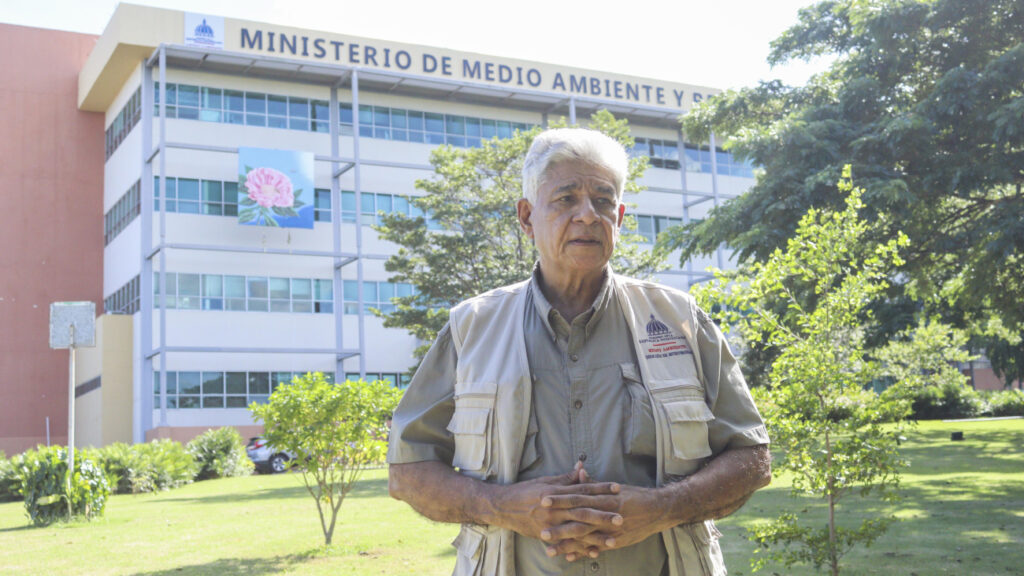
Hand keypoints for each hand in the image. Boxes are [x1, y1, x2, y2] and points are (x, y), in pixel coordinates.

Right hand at [489, 463, 621, 543]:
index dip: (600, 489)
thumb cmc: (525, 491)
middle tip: (621, 517)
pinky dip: (580, 549)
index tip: (617, 489)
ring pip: (577, 531)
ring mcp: (550, 524)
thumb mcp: (545, 481)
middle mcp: (554, 509)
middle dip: (603, 515)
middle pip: (583, 511)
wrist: (503, 507)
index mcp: (556, 492)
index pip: (582, 490)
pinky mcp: (546, 536)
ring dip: (596, 536)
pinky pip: (566, 544)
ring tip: (614, 539)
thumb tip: (582, 467)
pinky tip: (594, 552)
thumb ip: (566, 478)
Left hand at [542, 469, 669, 557]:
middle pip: (578, 521)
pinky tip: (569, 557)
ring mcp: (611, 530)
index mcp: (603, 498)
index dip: (560, 499)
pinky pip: (596, 548)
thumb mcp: (613, 487)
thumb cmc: (633, 496)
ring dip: (567, 544)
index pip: (577, 497)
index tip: (543, 500)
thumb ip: (593, 483)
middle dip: (559, 527)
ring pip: (585, 538)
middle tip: (540, 531)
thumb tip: (578, 470)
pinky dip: (582, 553)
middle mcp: (606, 514)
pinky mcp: (616, 541)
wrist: (658, 509)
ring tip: (549, 549)